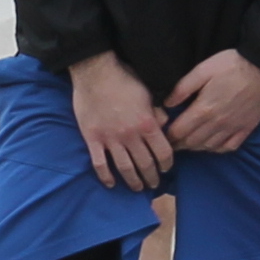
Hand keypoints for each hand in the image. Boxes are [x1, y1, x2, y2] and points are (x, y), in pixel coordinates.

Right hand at [70, 52, 172, 192]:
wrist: (95, 71)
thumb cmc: (124, 78)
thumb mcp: (148, 92)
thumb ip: (157, 112)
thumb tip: (164, 125)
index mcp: (147, 123)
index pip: (163, 152)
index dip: (167, 164)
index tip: (167, 168)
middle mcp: (130, 135)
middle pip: (145, 164)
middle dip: (152, 177)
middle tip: (153, 184)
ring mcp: (110, 139)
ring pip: (124, 168)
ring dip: (133, 181)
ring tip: (137, 188)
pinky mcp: (92, 139)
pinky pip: (100, 164)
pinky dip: (106, 176)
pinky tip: (111, 183)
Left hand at [162, 50, 259, 154]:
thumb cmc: (231, 65)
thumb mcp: (202, 70)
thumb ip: (182, 88)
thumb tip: (167, 104)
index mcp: (203, 109)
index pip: (179, 132)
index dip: (167, 137)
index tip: (161, 136)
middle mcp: (217, 123)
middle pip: (191, 142)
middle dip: (178, 145)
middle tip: (170, 143)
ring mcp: (232, 128)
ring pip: (208, 147)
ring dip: (195, 148)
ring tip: (187, 144)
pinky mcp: (246, 129)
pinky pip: (228, 147)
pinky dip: (217, 149)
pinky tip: (211, 145)